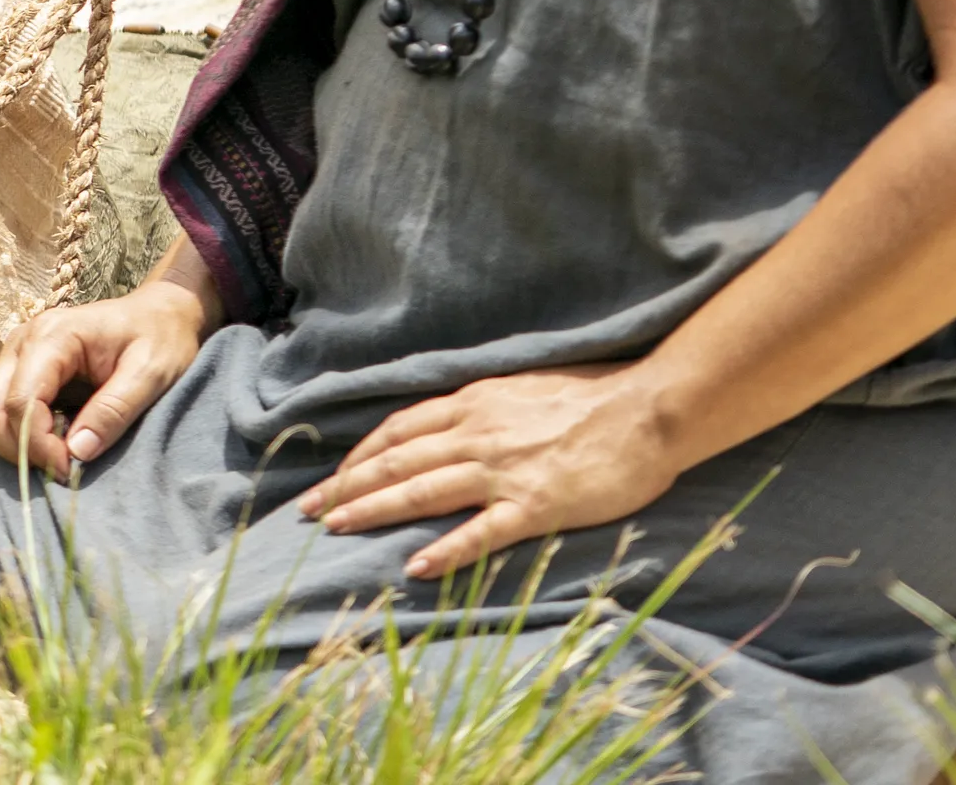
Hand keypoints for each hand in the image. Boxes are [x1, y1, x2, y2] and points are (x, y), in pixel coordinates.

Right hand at [0, 280, 210, 476]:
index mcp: (53, 336)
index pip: (19, 402)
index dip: (39, 445)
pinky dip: (10, 433)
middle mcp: (22, 342)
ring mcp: (14, 355)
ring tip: (54, 454)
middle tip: (63, 467)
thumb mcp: (151, 373)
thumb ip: (114, 410)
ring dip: (9, 443)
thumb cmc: (160, 338)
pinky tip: (49, 439)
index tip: (72, 469)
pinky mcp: (17, 369)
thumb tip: (76, 452)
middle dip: (19, 448)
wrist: (159, 313)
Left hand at [293, 363, 680, 579]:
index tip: (333, 477)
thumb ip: (481, 407)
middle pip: (396, 461)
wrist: (646, 411)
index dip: (359, 455)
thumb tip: (449, 423)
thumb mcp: (519, 388)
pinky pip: (481, 532)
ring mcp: (503, 470)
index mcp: (471, 404)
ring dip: (374, 509)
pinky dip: (446, 550)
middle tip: (308, 510)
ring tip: (337, 529)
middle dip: (347, 486)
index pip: (397, 430)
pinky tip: (416, 567)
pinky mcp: (536, 505)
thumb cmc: (591, 397)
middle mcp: (476, 434)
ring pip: (423, 490)